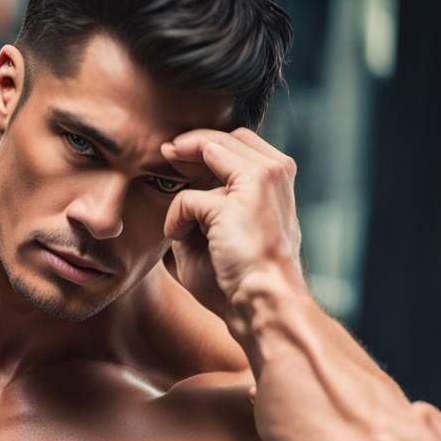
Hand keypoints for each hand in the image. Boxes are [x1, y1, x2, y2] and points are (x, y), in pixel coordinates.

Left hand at [161, 128, 304, 335]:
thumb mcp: (220, 237)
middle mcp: (275, 171)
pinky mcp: (243, 193)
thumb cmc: (240, 281)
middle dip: (190, 142)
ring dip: (182, 175)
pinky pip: (190, 197)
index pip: (239, 143)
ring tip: (172, 207)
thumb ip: (203, 209)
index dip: (204, 145)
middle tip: (164, 153)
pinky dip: (177, 219)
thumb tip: (177, 192)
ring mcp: (262, 177)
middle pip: (225, 137)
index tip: (176, 154)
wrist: (263, 303)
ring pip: (209, 150)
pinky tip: (178, 238)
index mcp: (277, 182)